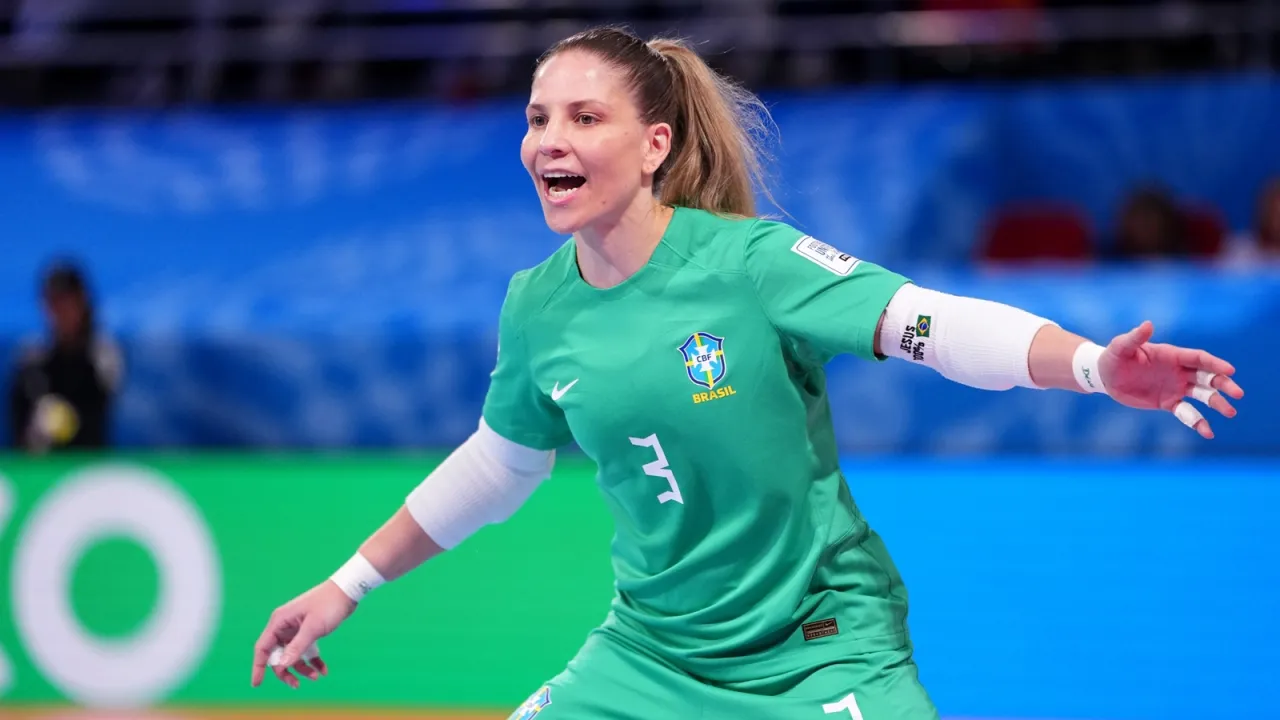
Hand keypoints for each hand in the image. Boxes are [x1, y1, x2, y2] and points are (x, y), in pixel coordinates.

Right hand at [251, 580, 355, 688]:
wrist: (348, 591)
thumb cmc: (329, 604)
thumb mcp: (313, 628)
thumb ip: (297, 647)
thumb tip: (282, 665)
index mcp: (280, 622)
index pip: (263, 648)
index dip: (258, 666)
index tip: (257, 684)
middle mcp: (285, 626)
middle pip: (278, 655)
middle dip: (286, 671)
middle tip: (296, 685)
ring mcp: (296, 629)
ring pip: (293, 655)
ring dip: (302, 668)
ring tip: (316, 677)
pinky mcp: (308, 631)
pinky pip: (306, 650)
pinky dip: (313, 660)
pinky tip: (323, 670)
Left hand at [1100, 321, 1243, 438]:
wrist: (1105, 377)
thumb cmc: (1113, 357)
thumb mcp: (1121, 347)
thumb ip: (1135, 338)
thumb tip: (1147, 325)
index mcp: (1172, 355)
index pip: (1199, 358)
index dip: (1215, 364)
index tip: (1230, 370)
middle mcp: (1179, 371)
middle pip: (1208, 377)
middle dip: (1223, 384)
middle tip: (1238, 394)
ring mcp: (1175, 387)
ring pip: (1202, 395)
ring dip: (1217, 403)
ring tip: (1230, 413)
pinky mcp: (1168, 403)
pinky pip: (1186, 413)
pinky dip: (1198, 422)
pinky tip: (1208, 433)